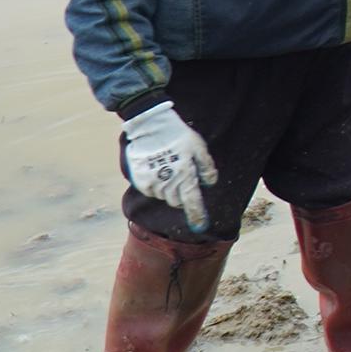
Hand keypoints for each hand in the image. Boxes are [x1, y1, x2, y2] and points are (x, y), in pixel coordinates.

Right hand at [120, 101, 219, 230]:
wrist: (150, 126)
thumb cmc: (178, 135)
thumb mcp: (198, 147)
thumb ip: (206, 167)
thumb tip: (210, 183)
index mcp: (185, 176)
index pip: (192, 202)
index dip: (197, 214)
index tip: (200, 225)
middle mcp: (167, 184)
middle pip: (177, 201)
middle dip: (182, 194)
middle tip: (183, 177)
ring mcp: (152, 183)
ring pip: (164, 195)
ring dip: (169, 188)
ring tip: (169, 166)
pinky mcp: (140, 180)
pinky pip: (151, 190)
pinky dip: (156, 184)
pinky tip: (158, 168)